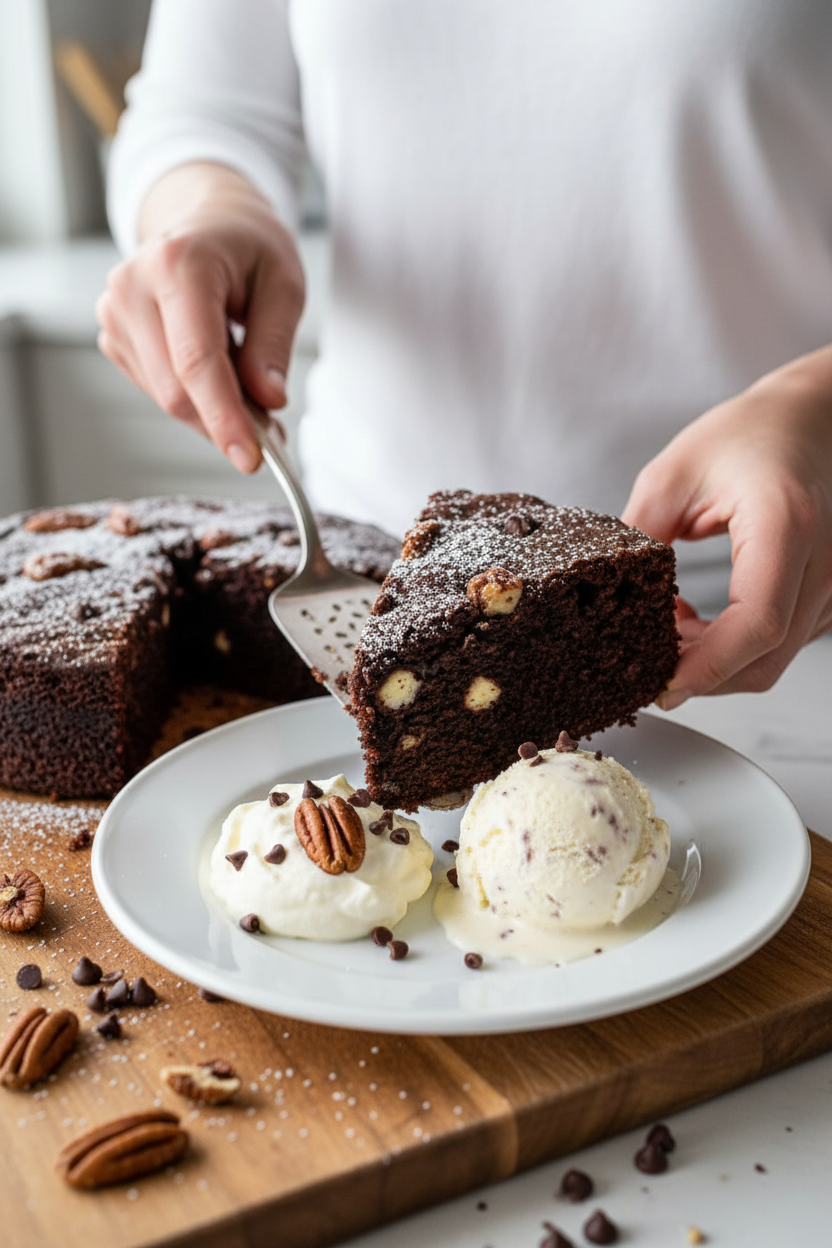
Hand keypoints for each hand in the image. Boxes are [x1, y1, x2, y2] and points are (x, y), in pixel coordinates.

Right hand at [96, 162, 304, 471]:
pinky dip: (195, 399)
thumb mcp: (284, 284)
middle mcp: (133, 287)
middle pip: (177, 390)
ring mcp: (115, 313)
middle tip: (270, 430)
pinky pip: (158, 390)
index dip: (223, 417)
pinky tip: (218, 373)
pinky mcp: (114, 336)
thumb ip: (273, 344)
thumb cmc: (249, 247)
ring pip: (166, 398)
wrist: (209, 221)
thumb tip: (268, 401)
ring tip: (250, 388)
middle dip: (226, 421)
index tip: (250, 458)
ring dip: (213, 411)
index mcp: (178, 264)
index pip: (196, 360)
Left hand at [622, 346, 831, 704]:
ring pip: (773, 660)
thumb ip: (640, 537)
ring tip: (669, 631)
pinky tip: (701, 624)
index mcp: (785, 524)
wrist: (810, 419)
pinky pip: (782, 644)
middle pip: (765, 659)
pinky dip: (737, 649)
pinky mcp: (827, 596)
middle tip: (647, 660)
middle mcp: (822, 563)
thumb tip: (609, 594)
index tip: (662, 682)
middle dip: (700, 675)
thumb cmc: (748, 435)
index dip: (707, 665)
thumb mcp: (672, 476)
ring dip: (716, 664)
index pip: (756, 623)